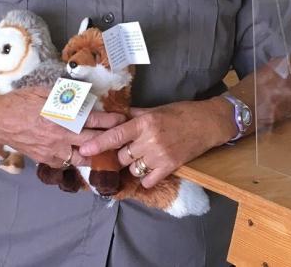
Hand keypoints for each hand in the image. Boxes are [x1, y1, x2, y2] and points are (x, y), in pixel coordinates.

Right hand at [0, 86, 125, 167]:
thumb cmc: (20, 102)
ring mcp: (53, 151)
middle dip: (109, 139)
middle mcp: (59, 137)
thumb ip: (64, 97)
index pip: (91, 120)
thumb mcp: (43, 92)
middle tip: (122, 136)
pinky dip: (79, 160)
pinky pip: (68, 163)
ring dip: (97, 154)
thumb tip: (82, 98)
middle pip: (92, 142)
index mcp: (59, 117)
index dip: (109, 120)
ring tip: (109, 151)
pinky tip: (85, 156)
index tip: (122, 118)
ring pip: (83, 158)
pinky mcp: (46, 160)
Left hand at [78, 98, 233, 187]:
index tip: (84, 150)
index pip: (116, 135)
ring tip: (141, 157)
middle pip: (122, 156)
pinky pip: (148, 180)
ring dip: (133, 166)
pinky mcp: (170, 167)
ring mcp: (160, 155)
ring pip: (133, 169)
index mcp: (144, 123)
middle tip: (125, 151)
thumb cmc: (180, 113)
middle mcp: (149, 140)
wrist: (207, 123)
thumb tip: (114, 118)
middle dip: (120, 155)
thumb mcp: (155, 110)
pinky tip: (150, 169)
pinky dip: (146, 177)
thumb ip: (134, 116)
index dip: (98, 144)